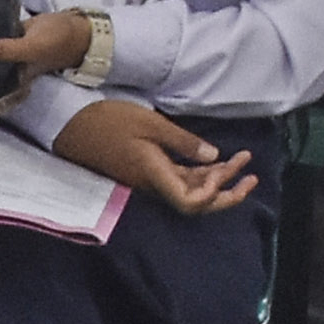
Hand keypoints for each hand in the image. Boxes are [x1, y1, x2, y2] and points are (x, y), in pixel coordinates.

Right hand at [54, 98, 254, 214]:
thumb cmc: (108, 119)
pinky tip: (214, 161)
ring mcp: (148, 179)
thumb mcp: (150, 123)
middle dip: (228, 193)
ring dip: (217, 179)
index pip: (192, 203)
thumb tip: (214, 156)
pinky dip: (199, 173)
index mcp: (154, 175)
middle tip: (252, 176)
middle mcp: (153, 184)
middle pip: (196, 203)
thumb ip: (183, 142)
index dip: (214, 194)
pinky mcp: (144, 171)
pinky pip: (177, 180)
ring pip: (189, 190)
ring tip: (242, 161)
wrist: (71, 124)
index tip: (227, 168)